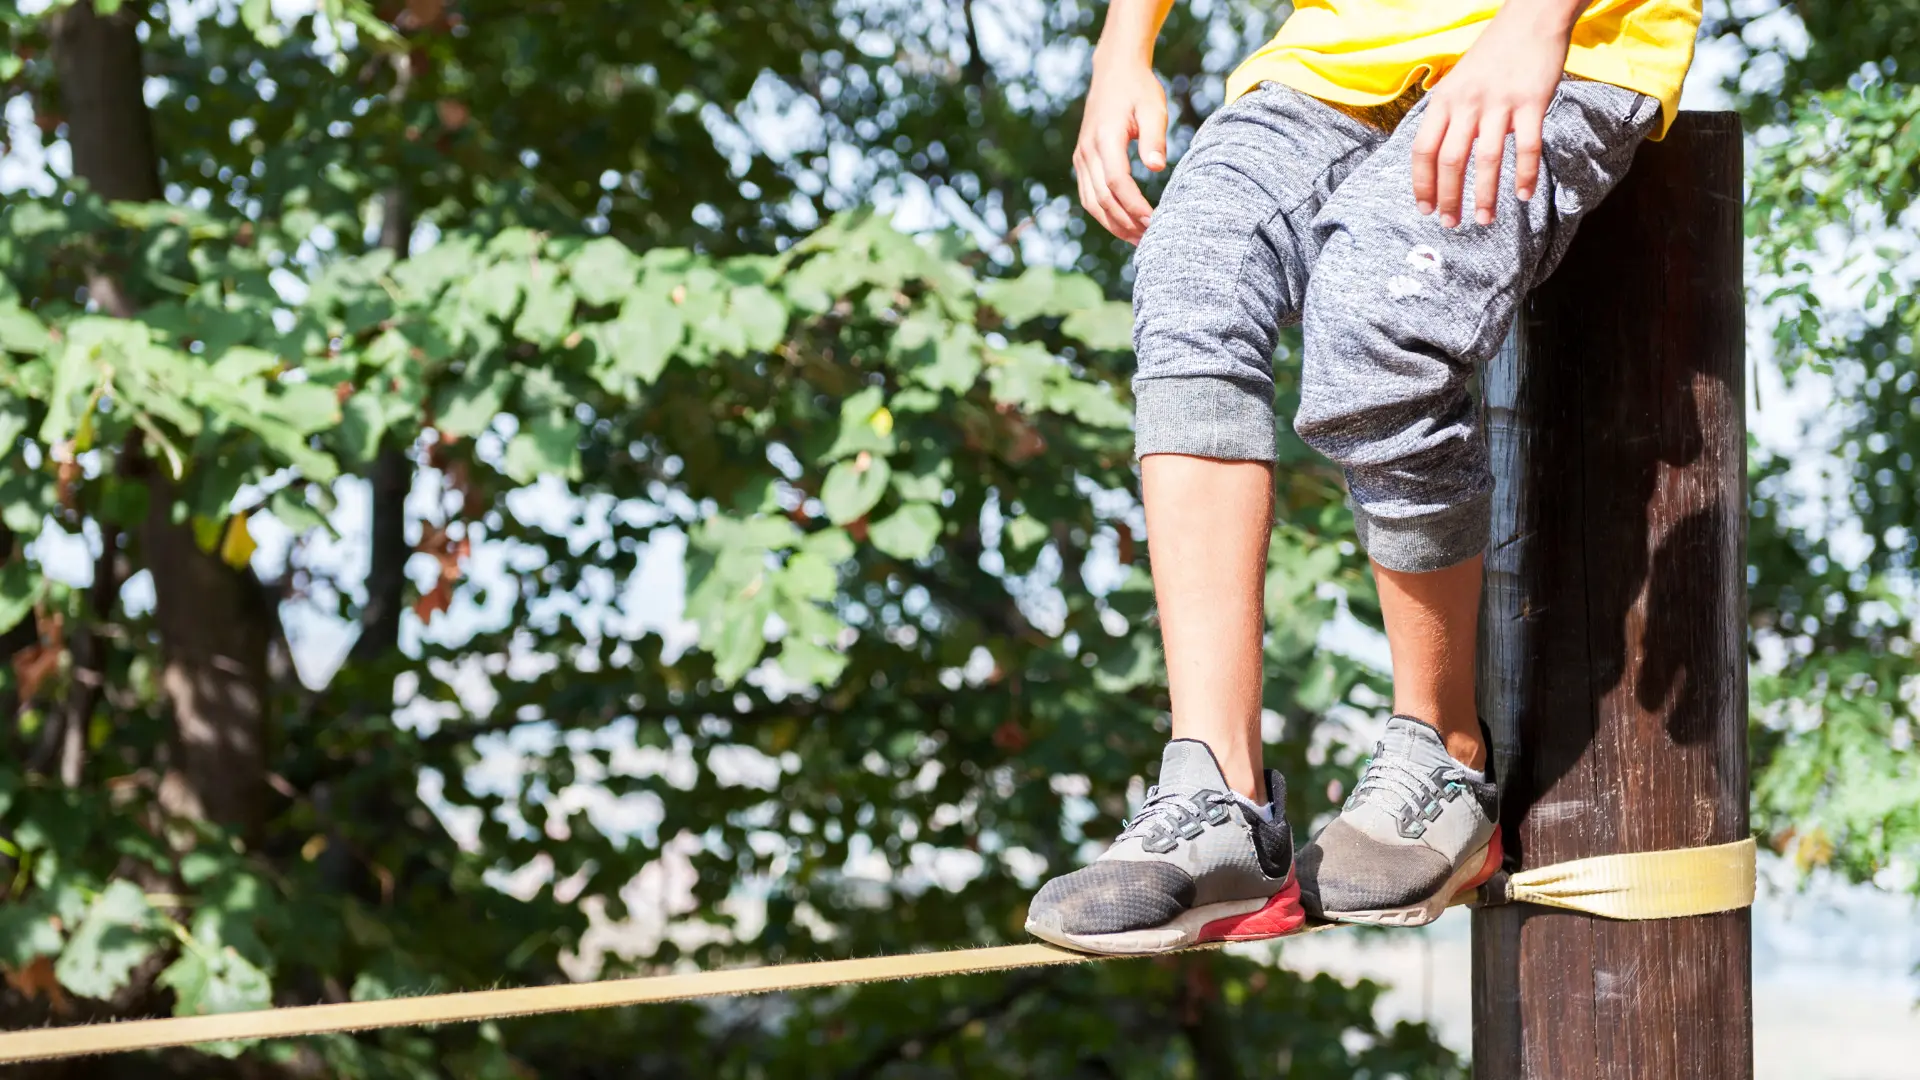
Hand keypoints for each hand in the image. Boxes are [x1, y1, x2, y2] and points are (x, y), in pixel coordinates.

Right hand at [1074, 52, 1167, 243]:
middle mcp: (1087, 151)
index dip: (1134, 205)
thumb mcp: (1153, 108)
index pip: (1117, 182)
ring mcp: (1081, 157)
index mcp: (1105, 138)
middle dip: (1126, 223)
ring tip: (1138, 240)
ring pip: (1092, 202)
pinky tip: (1123, 224)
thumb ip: (1154, 138)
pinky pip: (1088, 195)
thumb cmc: (1138, 89)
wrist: (1114, 71)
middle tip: (1151, 239)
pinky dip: (1104, 214)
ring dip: (1113, 224)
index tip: (1154, 220)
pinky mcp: (1082, 160)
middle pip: (1102, 198)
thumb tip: (1157, 167)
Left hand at [1410, 7, 1574, 226]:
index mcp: (1443, 100)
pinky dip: (1525, 175)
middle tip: (1451, 223)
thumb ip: (1448, 115)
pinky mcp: (1531, 101)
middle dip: (1448, 198)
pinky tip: (1524, 195)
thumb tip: (1438, 157)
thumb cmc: (1493, 54)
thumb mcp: (1457, 81)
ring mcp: (1499, 102)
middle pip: (1449, 161)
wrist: (1531, 18)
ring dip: (1484, 195)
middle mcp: (1466, 103)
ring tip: (1484, 219)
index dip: (1422, 184)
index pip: (1422, 150)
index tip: (1425, 209)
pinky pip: (1527, 146)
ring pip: (1486, 160)